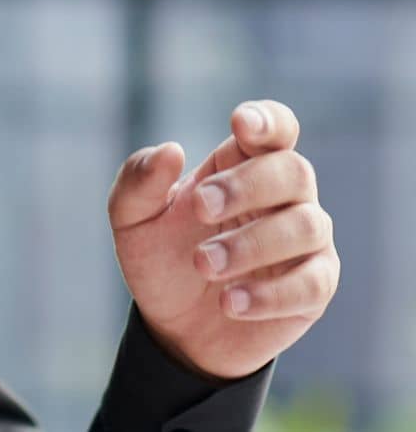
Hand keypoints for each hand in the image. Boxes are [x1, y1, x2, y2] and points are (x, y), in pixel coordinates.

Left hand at [105, 100, 338, 380]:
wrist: (174, 326)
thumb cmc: (160, 257)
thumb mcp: (132, 219)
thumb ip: (140, 181)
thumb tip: (170, 150)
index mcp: (240, 165)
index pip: (275, 128)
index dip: (267, 120)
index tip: (240, 124)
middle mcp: (282, 195)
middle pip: (293, 171)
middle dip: (247, 186)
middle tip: (200, 208)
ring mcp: (305, 241)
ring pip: (307, 226)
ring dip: (250, 244)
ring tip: (202, 264)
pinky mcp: (314, 287)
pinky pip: (311, 283)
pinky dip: (270, 293)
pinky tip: (231, 301)